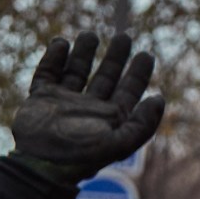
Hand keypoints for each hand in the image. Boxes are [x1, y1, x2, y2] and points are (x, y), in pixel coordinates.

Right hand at [8, 32, 162, 180]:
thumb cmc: (81, 156)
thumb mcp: (119, 143)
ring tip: (90, 35)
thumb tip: (159, 99)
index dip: (138, 73)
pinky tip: (61, 43)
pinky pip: (47, 73)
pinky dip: (53, 57)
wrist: (40, 164)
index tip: (146, 54)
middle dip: (115, 58)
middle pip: (106, 77)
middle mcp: (89, 108)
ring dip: (84, 53)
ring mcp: (64, 102)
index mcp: (109, 118)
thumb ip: (142, 124)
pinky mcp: (40, 98)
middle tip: (125, 37)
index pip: (128, 90)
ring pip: (77, 71)